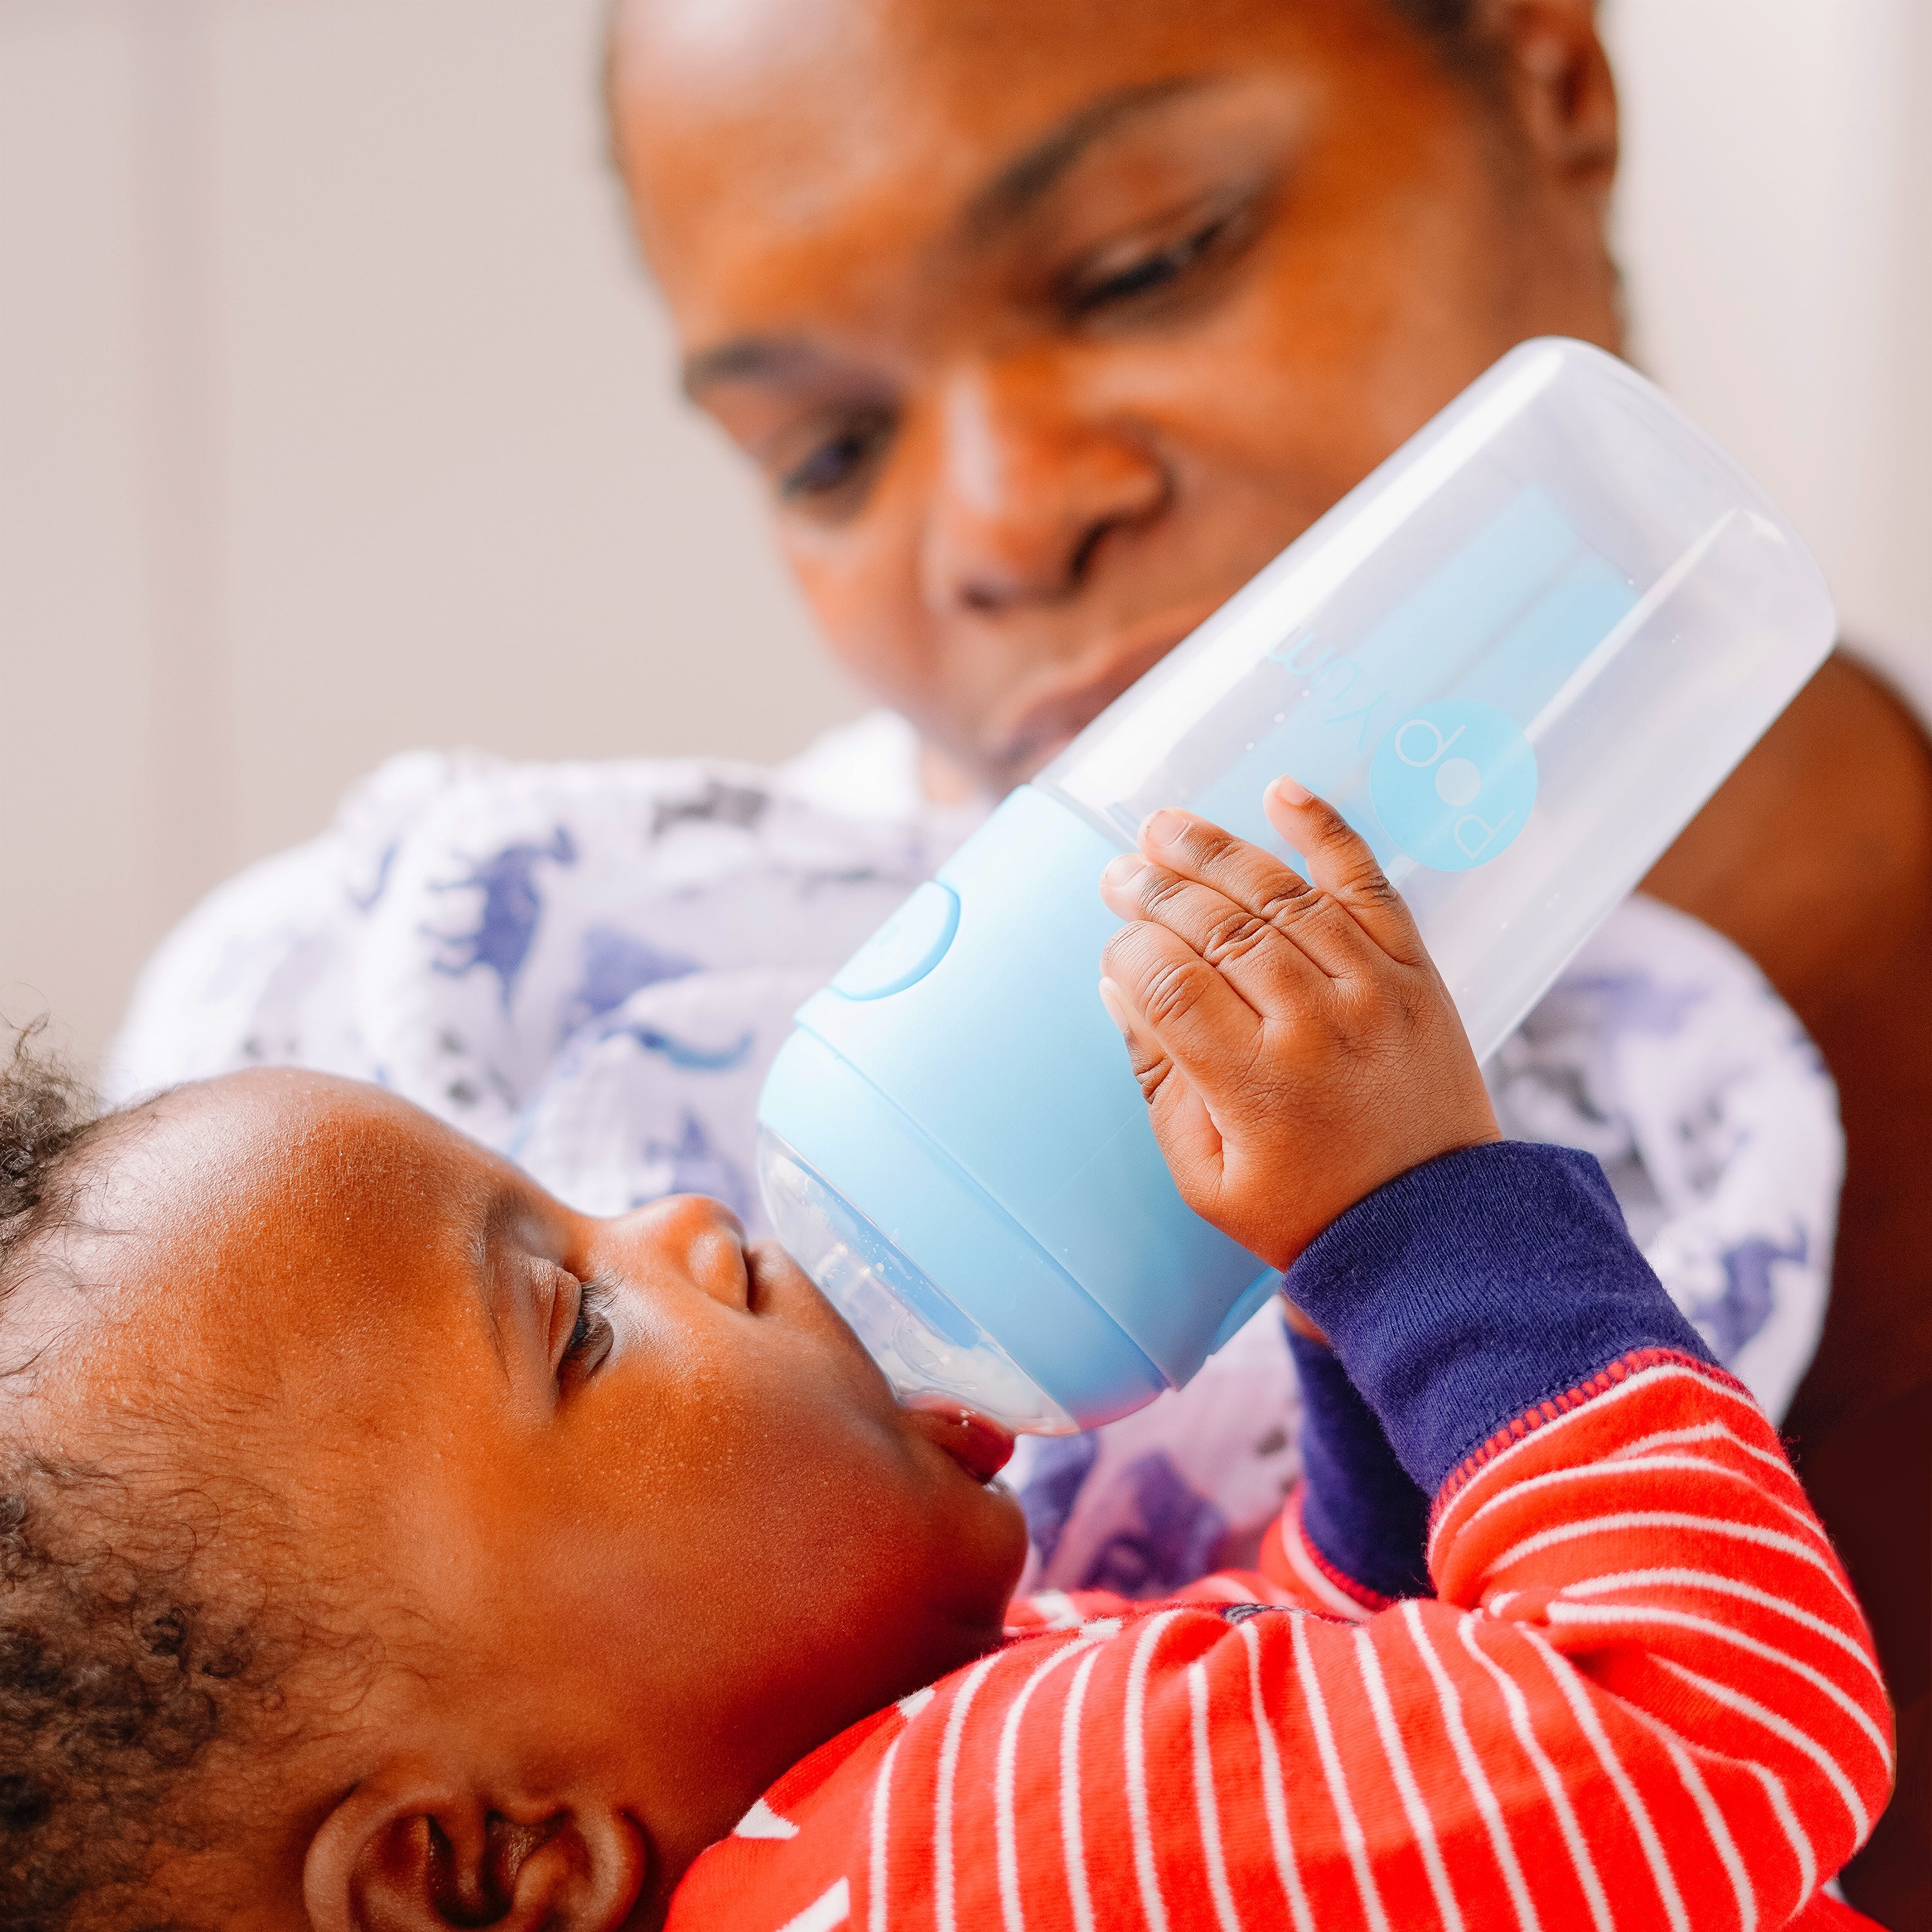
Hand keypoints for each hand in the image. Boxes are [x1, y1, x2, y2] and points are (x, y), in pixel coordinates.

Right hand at [1097, 777, 1499, 1271]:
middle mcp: (1318, 1025)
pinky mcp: (1416, 972)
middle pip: (1219, 928)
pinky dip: (1327, 832)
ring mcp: (1375, 990)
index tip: (1112, 949)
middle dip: (1156, 892)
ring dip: (1216, 851)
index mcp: (1258, 1086)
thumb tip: (1119, 988)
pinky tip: (1282, 793)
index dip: (1129, 954)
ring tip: (1164, 828)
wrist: (1437, 1230)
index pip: (1170, 986)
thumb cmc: (1308, 1211)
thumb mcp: (1206, 1178)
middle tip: (1118, 874)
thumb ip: (1158, 1083)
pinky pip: (1369, 883)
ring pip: (1282, 894)